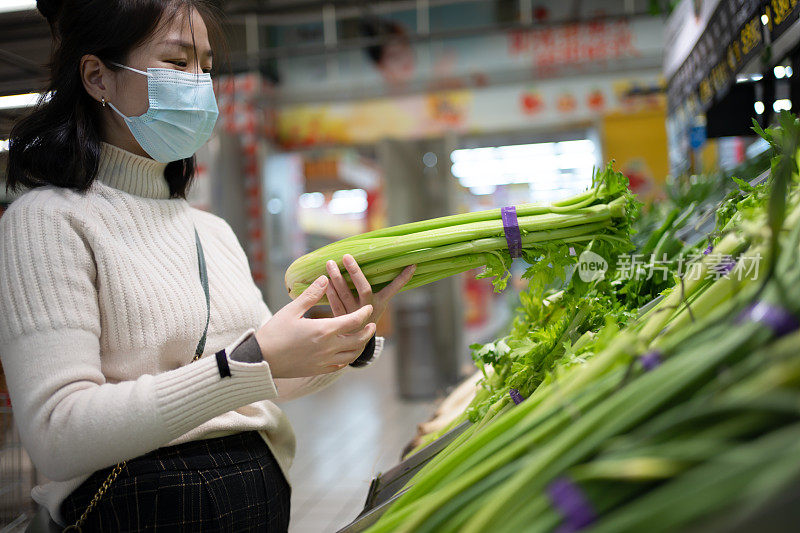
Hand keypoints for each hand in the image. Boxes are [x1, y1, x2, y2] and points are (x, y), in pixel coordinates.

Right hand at [255, 276, 375, 377]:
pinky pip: (340, 366)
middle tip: (371, 324)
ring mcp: (325, 361)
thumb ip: (311, 295)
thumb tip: (324, 279)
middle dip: (368, 331)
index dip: (364, 313)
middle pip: (358, 340)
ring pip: (352, 356)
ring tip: (361, 338)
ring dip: (360, 346)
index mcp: (324, 330)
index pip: (354, 320)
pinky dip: (347, 358)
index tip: (368, 308)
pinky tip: (344, 353)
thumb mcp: (291, 310)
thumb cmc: (274, 332)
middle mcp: (329, 347)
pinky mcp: (319, 369)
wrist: (262, 359)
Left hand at [325, 254, 415, 324]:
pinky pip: (334, 304)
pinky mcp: (341, 319)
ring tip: (330, 263)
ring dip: (337, 278)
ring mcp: (354, 314)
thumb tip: (389, 267)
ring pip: (345, 294)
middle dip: (355, 272)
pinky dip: (330, 292)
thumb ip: (379, 290)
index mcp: (379, 303)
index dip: (402, 278)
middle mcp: (368, 308)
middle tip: (347, 256)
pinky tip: (324, 281)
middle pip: (364, 288)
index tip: (411, 265)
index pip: (393, 288)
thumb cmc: (367, 316)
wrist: (355, 344)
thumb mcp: (376, 305)